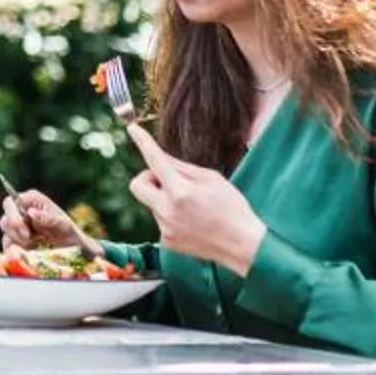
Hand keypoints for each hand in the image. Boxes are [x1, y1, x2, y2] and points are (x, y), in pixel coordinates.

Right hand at [0, 187, 99, 254]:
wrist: (71, 250)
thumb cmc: (69, 232)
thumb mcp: (63, 224)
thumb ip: (47, 218)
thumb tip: (30, 212)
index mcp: (31, 200)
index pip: (11, 202)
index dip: (13, 214)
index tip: (23, 227)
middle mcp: (21, 211)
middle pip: (5, 219)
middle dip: (15, 231)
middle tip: (29, 240)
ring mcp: (17, 227)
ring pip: (6, 234)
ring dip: (18, 241)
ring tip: (35, 245)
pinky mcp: (15, 241)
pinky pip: (8, 246)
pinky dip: (17, 250)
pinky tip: (30, 251)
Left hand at [124, 121, 265, 275]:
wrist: (243, 246)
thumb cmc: (232, 207)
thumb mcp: (211, 178)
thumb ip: (182, 167)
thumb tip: (161, 156)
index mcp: (180, 191)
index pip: (154, 160)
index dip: (142, 141)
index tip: (132, 128)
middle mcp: (167, 211)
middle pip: (137, 185)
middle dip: (148, 177)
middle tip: (168, 179)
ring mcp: (165, 229)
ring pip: (152, 203)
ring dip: (164, 198)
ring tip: (193, 206)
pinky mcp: (167, 242)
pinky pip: (161, 220)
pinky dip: (171, 215)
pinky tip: (192, 221)